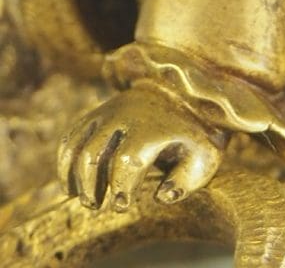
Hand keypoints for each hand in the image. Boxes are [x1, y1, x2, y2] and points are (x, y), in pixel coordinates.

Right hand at [59, 83, 226, 210]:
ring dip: (72, 176)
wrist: (186, 92)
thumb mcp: (204, 156)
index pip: (128, 160)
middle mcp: (126, 115)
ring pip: (76, 144)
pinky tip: (72, 184)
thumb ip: (186, 180)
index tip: (122, 206)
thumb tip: (160, 196)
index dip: (121, 188)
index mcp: (154, 127)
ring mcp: (109, 110)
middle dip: (89, 186)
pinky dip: (65, 161)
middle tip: (96, 205)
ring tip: (83, 198)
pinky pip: (71, 135)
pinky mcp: (98, 111)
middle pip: (92, 153)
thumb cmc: (195, 133)